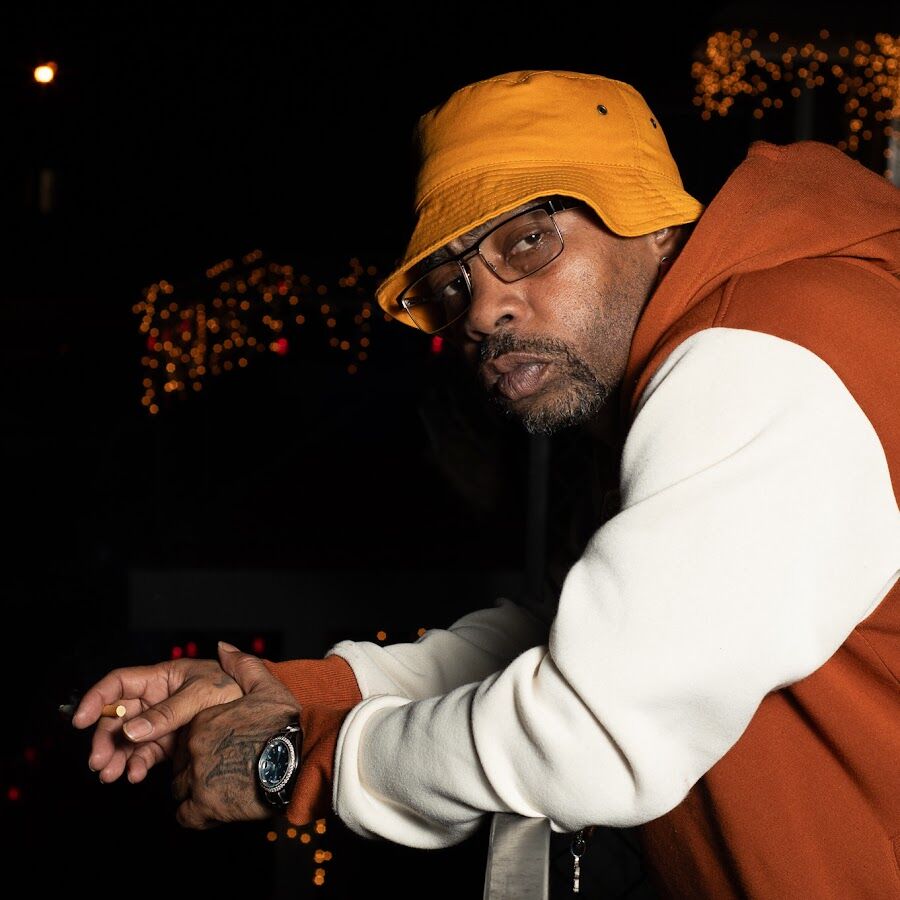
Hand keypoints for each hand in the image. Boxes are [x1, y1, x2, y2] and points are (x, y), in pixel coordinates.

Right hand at [72, 656, 241, 784]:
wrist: (262, 719)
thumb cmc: (236, 692)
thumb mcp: (203, 695)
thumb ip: (168, 712)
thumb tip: (131, 731)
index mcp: (164, 677)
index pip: (120, 682)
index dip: (98, 699)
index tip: (79, 721)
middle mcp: (160, 698)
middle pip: (119, 715)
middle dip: (105, 737)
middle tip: (98, 762)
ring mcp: (165, 722)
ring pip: (130, 738)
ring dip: (117, 756)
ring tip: (110, 775)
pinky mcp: (173, 743)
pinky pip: (148, 753)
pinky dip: (137, 764)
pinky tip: (134, 775)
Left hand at [171, 642, 301, 828]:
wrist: (299, 760)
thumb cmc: (285, 725)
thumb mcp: (267, 687)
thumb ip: (242, 666)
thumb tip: (222, 648)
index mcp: (205, 720)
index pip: (188, 737)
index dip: (203, 744)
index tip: (223, 749)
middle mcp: (196, 747)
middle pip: (181, 763)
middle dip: (196, 768)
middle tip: (223, 771)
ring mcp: (198, 777)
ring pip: (180, 789)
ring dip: (195, 792)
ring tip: (222, 790)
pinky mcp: (205, 806)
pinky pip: (185, 816)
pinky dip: (197, 815)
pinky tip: (216, 809)